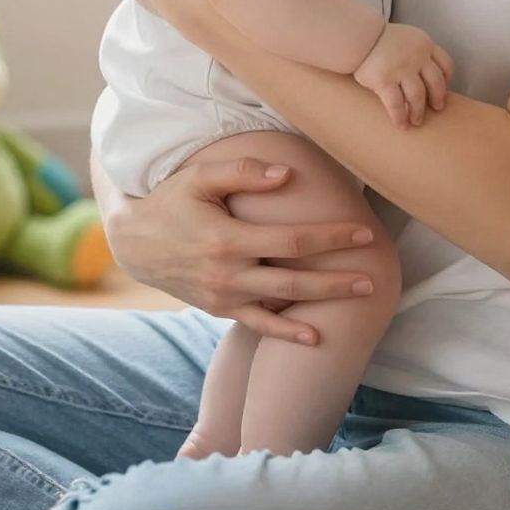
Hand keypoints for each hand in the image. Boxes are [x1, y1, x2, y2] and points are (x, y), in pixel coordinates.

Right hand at [102, 154, 380, 345]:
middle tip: (375, 276)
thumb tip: (287, 175)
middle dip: (337, 280)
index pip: (291, 241)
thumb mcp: (199, 177)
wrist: (134, 242)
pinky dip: (286, 333)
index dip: (330, 238)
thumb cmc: (171, 200)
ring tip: (360, 296)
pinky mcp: (218, 309)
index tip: (363, 232)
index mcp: (227, 239)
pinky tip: (315, 336)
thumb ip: (242, 172)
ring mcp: (223, 297)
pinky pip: (258, 325)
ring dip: (322, 304)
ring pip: (282, 306)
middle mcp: (227, 274)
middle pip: (295, 281)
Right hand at [353, 21, 452, 128]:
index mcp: (424, 44)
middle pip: (435, 82)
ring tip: (416, 121)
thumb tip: (424, 75)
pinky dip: (399, 117)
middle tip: (436, 108)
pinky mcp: (384, 80)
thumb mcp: (405, 38)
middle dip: (437, 98)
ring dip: (418, 111)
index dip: (447, 78)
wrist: (357, 36)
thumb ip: (416, 52)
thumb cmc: (378, 39)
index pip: (445, 63)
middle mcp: (417, 56)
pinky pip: (396, 104)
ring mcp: (401, 68)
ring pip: (418, 96)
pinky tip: (400, 125)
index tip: (445, 88)